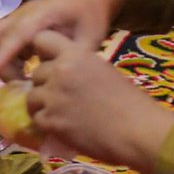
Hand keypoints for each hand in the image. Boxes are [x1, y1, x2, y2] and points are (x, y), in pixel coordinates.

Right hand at [0, 0, 123, 78]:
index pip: (18, 34)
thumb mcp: (89, 39)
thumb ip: (70, 59)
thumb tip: (54, 83)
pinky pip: (0, 43)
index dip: (4, 53)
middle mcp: (23, 15)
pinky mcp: (18, 27)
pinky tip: (9, 78)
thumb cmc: (89, 16)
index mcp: (42, 15)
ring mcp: (17, 20)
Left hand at [26, 30, 173, 171]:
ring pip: (32, 97)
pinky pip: (37, 119)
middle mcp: (60, 71)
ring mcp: (53, 96)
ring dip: (43, 106)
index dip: (43, 52)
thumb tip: (63, 75)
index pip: (42, 40)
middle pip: (37, 73)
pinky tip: (63, 129)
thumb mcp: (103, 72)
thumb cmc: (132, 104)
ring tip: (62, 115)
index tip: (50, 64)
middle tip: (63, 99)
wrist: (141, 133)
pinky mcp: (51, 120)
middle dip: (46, 85)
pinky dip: (47, 125)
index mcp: (76, 54)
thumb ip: (79, 68)